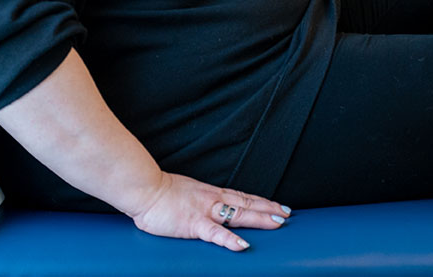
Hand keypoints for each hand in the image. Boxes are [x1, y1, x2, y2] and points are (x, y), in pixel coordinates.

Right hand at [130, 171, 290, 250]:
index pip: (242, 197)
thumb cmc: (161, 192)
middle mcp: (213, 199)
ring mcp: (205, 211)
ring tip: (278, 223)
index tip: (279, 206)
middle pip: (247, 204)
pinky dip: (230, 239)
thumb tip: (209, 207)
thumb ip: (200, 201)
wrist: (144, 188)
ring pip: (238, 214)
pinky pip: (215, 233)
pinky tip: (243, 245)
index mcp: (211, 193)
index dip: (262, 202)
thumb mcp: (187, 193)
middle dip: (268, 209)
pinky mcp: (193, 224)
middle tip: (288, 214)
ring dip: (259, 218)